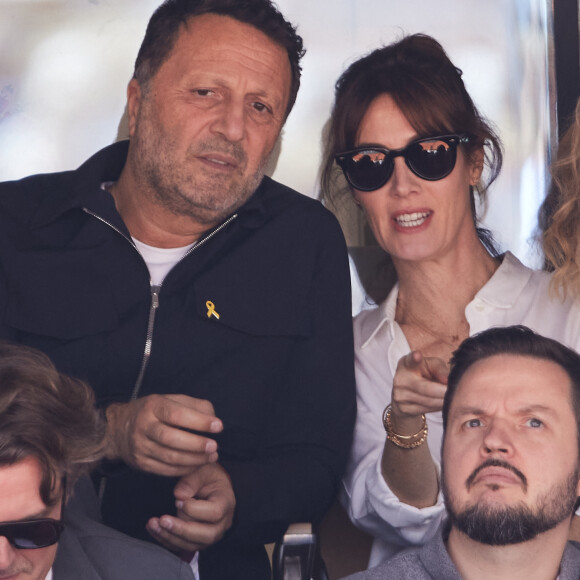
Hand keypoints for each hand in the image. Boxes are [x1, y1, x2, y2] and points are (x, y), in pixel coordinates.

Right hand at [105, 394, 222, 475]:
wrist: (119, 429)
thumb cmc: (154, 412)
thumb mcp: (172, 400)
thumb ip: (195, 406)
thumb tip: (213, 418)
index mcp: (153, 406)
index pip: (177, 414)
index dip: (199, 421)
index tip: (218, 426)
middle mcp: (143, 426)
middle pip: (171, 438)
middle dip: (196, 444)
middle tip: (214, 446)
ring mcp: (140, 446)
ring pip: (169, 457)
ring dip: (194, 459)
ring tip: (211, 457)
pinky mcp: (141, 463)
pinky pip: (165, 470)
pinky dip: (184, 469)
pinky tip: (197, 465)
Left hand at [146, 463, 235, 553]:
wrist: (211, 485)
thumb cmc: (208, 476)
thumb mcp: (203, 469)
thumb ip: (192, 480)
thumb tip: (179, 495)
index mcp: (226, 502)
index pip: (214, 513)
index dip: (195, 510)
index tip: (178, 501)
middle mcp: (222, 523)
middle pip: (206, 535)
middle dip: (181, 529)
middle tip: (162, 519)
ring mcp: (211, 535)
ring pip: (192, 544)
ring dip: (170, 536)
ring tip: (153, 524)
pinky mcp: (197, 541)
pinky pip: (182, 546)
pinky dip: (166, 540)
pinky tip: (154, 529)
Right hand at [391, 351, 447, 419]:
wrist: (406, 393)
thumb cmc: (423, 374)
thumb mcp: (432, 366)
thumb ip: (440, 369)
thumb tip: (447, 381)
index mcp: (407, 363)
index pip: (411, 361)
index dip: (414, 358)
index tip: (417, 355)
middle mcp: (400, 379)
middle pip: (427, 388)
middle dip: (444, 391)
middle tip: (457, 391)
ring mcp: (400, 395)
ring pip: (430, 402)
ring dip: (444, 400)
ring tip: (450, 396)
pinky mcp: (404, 409)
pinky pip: (428, 410)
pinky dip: (438, 407)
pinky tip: (441, 403)